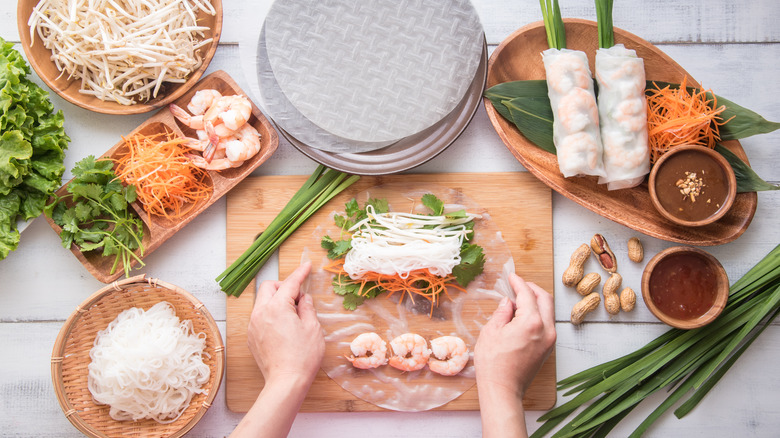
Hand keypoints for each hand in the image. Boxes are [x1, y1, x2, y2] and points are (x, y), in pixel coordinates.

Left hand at [247, 262, 324, 385]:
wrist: (286, 382)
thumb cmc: (302, 356)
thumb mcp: (312, 328)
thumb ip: (307, 308)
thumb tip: (303, 299)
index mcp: (277, 307)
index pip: (289, 284)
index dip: (300, 273)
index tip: (307, 266)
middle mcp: (260, 313)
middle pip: (268, 287)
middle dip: (283, 286)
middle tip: (298, 297)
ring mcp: (253, 325)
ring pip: (262, 301)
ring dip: (276, 300)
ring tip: (293, 315)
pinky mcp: (251, 337)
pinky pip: (259, 316)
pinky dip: (270, 314)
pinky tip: (283, 327)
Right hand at [475, 274, 555, 400]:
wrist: (503, 389)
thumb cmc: (493, 363)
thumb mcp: (491, 331)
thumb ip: (502, 312)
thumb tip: (508, 302)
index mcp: (531, 322)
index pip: (527, 294)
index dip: (518, 283)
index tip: (512, 277)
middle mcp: (546, 329)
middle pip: (545, 299)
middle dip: (532, 289)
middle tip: (518, 285)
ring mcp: (550, 340)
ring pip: (548, 311)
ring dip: (536, 302)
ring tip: (518, 301)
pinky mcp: (548, 349)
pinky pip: (547, 324)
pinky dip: (538, 315)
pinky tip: (523, 316)